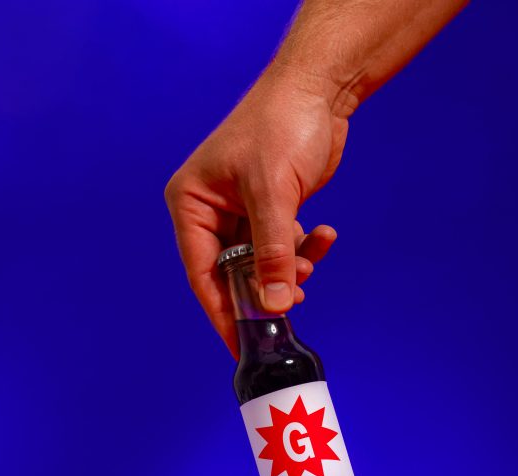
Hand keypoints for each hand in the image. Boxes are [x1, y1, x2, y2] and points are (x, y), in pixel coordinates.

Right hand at [164, 66, 349, 357]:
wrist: (320, 87)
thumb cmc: (282, 124)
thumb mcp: (273, 194)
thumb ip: (272, 254)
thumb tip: (273, 305)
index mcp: (192, 204)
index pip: (202, 274)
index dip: (223, 313)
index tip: (240, 346)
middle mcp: (211, 212)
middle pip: (233, 274)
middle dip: (264, 291)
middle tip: (290, 306)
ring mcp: (242, 212)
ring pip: (262, 265)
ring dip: (289, 273)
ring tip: (309, 268)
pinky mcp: (272, 210)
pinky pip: (284, 247)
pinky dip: (305, 249)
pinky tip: (325, 233)